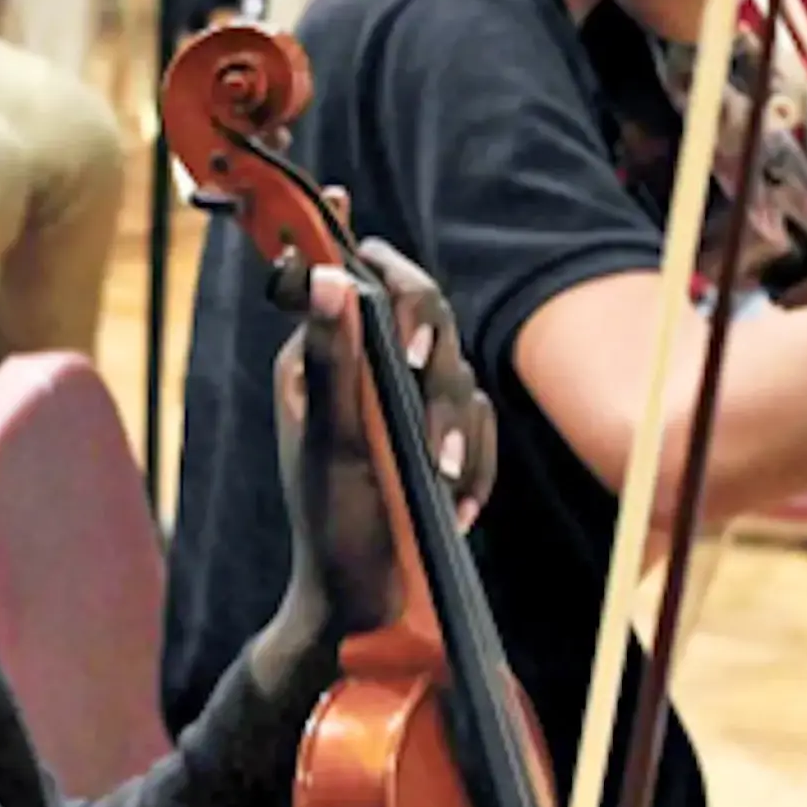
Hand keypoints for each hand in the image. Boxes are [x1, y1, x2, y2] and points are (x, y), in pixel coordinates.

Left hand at [254, 241, 494, 691]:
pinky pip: (482, 429)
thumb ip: (333, 361)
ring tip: (438, 483)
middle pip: (426, 312)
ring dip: (456, 432)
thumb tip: (332, 275)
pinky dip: (473, 467)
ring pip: (462, 375)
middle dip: (432, 352)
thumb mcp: (329, 444)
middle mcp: (367, 373)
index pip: (353, 279)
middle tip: (417, 377)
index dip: (352, 240)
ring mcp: (409, 408)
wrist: (363, 609)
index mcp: (324, 361)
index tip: (338, 197)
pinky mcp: (442, 443)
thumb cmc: (331, 530)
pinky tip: (454, 507)